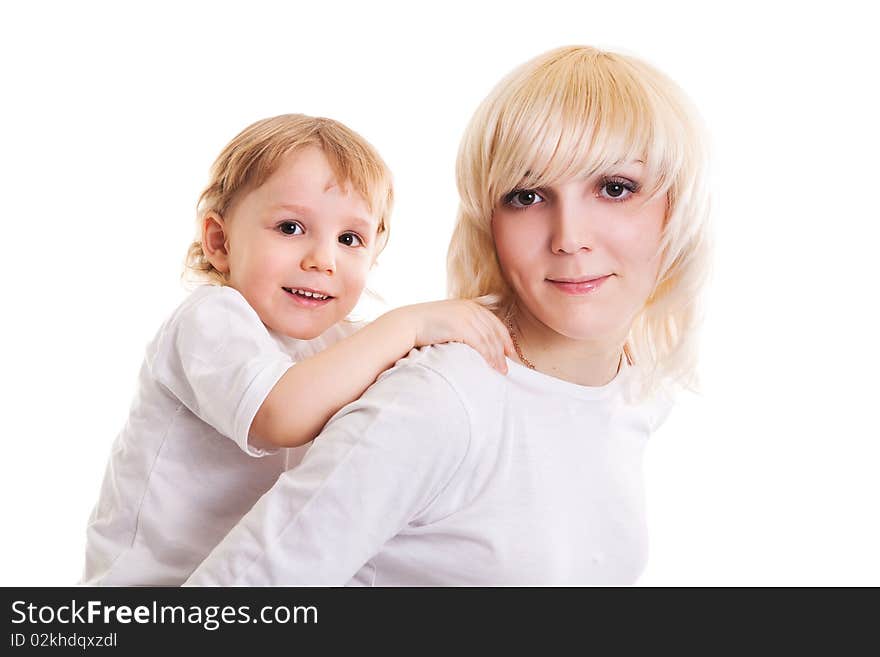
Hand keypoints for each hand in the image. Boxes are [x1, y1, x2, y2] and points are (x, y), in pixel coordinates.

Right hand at [395, 299, 516, 373]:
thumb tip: (471, 342)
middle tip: (508, 367)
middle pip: (494, 331)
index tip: (510, 353)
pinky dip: (488, 356)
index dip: (505, 338)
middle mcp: (470, 309)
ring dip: (497, 357)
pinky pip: (481, 343)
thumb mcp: (447, 320)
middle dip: (504, 350)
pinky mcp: (460, 326)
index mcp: (469, 306)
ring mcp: (466, 317)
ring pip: (489, 339)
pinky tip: (491, 366)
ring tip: (501, 371)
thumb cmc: (424, 326)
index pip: (494, 323)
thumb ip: (461, 326)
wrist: (407, 324)